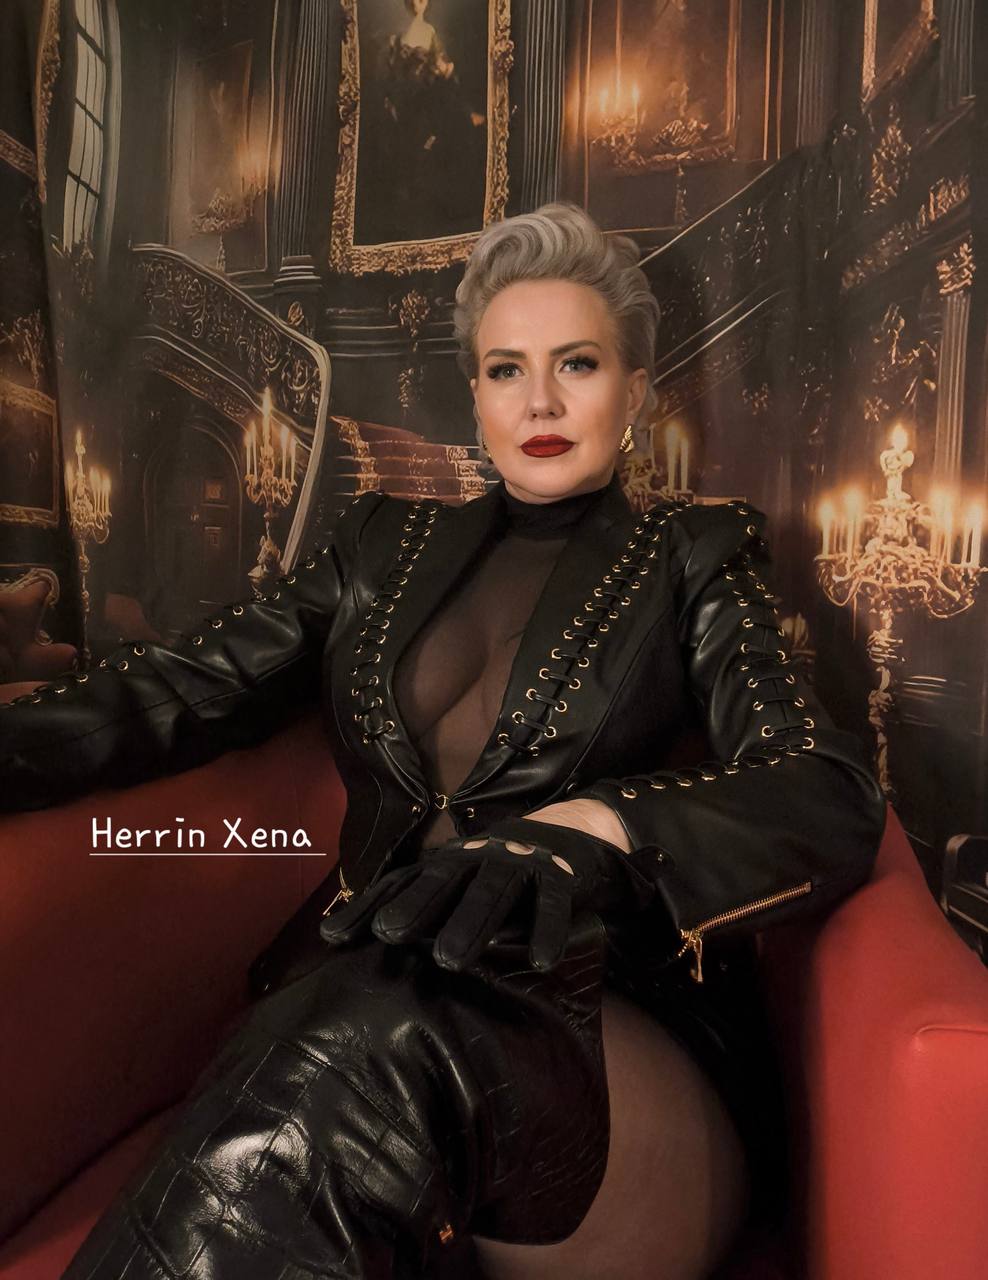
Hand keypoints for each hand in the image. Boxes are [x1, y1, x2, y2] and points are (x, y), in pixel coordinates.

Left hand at [319, 817, 657, 973]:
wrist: (573, 827)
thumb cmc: (502, 865)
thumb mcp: (462, 876)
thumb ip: (427, 899)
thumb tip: (371, 940)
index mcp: (450, 861)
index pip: (402, 883)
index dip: (368, 907)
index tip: (332, 937)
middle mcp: (479, 859)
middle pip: (443, 884)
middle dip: (415, 909)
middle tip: (387, 937)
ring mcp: (520, 865)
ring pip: (491, 895)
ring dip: (470, 925)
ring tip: (449, 960)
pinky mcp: (560, 878)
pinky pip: (552, 906)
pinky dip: (547, 931)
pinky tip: (540, 961)